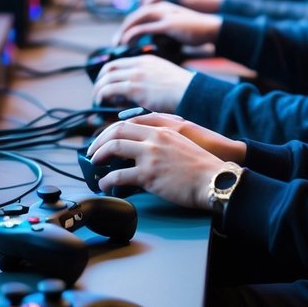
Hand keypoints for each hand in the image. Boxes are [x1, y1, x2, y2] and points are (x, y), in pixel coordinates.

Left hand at [88, 114, 244, 208]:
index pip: (130, 122)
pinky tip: (105, 184)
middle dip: (100, 141)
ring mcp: (151, 154)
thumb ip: (163, 138)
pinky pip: (119, 174)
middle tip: (92, 152)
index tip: (105, 138)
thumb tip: (145, 147)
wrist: (215, 178)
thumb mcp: (183, 141)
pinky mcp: (149, 174)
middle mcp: (155, 136)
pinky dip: (107, 179)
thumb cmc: (202, 165)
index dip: (112, 129)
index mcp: (163, 127)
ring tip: (94, 165)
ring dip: (99, 156)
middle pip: (117, 131)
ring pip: (114, 147)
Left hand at [92, 54, 193, 112]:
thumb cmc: (181, 91)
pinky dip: (101, 96)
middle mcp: (138, 64)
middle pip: (108, 68)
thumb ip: (146, 82)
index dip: (107, 74)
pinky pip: (109, 89)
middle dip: (99, 81)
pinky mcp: (134, 87)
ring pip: (106, 79)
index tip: (104, 84)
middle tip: (97, 94)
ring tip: (97, 101)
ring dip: (98, 90)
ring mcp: (135, 74)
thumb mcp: (162, 78)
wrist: (191, 92)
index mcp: (145, 60)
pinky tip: (101, 103)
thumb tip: (131, 96)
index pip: (118, 62)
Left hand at [115, 3, 221, 47]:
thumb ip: (162, 29)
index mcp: (164, 5)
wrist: (213, 28)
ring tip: (118, 43)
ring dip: (124, 31)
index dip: (129, 23)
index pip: (140, 13)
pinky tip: (126, 42)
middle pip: (135, 15)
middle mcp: (162, 6)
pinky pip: (143, 28)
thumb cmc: (196, 30)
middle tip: (115, 41)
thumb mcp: (176, 26)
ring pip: (136, 19)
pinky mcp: (167, 24)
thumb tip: (151, 39)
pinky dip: (132, 35)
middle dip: (123, 27)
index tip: (122, 36)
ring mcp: (164, 14)